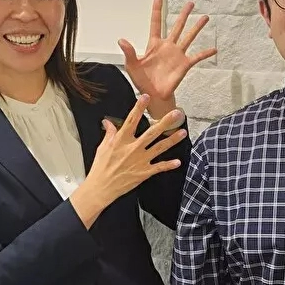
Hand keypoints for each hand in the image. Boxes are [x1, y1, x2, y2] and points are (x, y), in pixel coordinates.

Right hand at [70, 94, 187, 228]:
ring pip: (160, 148)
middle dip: (165, 122)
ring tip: (183, 132)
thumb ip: (109, 133)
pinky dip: (169, 165)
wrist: (101, 188)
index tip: (146, 96)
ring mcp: (140, 161)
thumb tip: (108, 122)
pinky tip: (178, 161)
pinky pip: (159, 167)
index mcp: (121, 140)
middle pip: (152, 132)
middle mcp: (133, 148)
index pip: (131, 120)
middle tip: (176, 113)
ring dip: (173, 140)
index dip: (138, 108)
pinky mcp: (144, 172)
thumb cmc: (101, 167)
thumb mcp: (103, 147)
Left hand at [118, 0, 217, 117]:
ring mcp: (177, 54)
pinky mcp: (184, 64)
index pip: (156, 23)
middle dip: (184, 15)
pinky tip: (214, 49)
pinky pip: (197, 57)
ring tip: (205, 17)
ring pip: (189, 37)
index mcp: (154, 44)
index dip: (157, 10)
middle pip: (177, 26)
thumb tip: (121, 40)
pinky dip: (205, 53)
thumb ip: (128, 52)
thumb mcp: (132, 65)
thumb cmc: (142, 81)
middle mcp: (168, 46)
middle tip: (190, 3)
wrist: (153, 94)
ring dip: (197, 28)